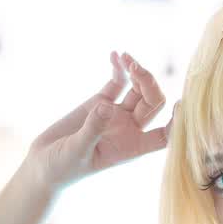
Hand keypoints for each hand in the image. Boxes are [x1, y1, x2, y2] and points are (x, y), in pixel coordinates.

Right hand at [26, 50, 177, 191]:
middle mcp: (129, 129)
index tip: (179, 104)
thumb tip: (107, 107)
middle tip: (135, 69)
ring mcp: (116, 114)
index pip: (164, 136)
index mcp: (132, 147)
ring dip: (136, 71)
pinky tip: (115, 55)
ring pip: (137, 89)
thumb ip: (93, 130)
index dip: (176, 122)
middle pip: (153, 103)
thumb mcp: (77, 152)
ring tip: (125, 57)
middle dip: (149, 83)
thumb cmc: (62, 168)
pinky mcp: (100, 102)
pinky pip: (117, 82)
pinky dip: (118, 69)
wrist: (43, 165)